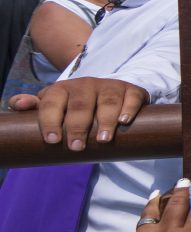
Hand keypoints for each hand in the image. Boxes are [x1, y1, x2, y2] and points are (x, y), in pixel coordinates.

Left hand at [12, 76, 149, 149]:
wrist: (107, 92)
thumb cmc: (74, 106)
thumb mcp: (53, 105)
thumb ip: (34, 107)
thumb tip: (18, 105)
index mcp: (62, 89)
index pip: (52, 103)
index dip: (50, 121)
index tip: (52, 140)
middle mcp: (85, 84)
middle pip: (80, 105)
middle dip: (77, 126)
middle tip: (77, 147)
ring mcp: (110, 86)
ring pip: (107, 101)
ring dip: (105, 121)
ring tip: (103, 140)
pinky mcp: (131, 90)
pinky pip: (131, 97)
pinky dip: (128, 109)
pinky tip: (124, 122)